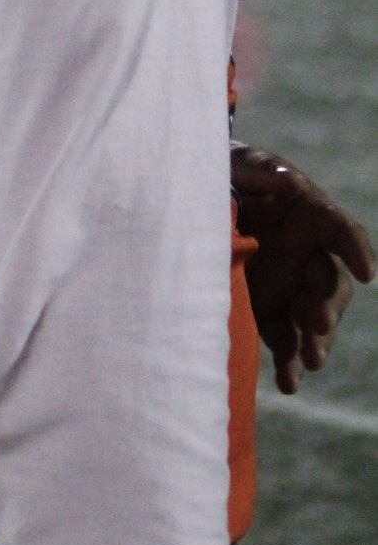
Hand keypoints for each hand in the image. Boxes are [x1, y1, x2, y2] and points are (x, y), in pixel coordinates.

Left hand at [232, 145, 375, 393]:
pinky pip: (284, 341)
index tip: (369, 273)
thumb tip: (291, 182)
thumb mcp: (235, 161)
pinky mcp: (266, 312)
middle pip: (331, 282)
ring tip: (311, 359)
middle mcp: (305, 254)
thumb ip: (259, 168)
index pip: (341, 231)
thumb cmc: (222, 170)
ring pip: (314, 319)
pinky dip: (289, 364)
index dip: (356, 249)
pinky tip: (289, 383)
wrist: (186, 201)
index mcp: (307, 213)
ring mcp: (288, 286)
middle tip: (317, 320)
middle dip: (329, 303)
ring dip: (316, 340)